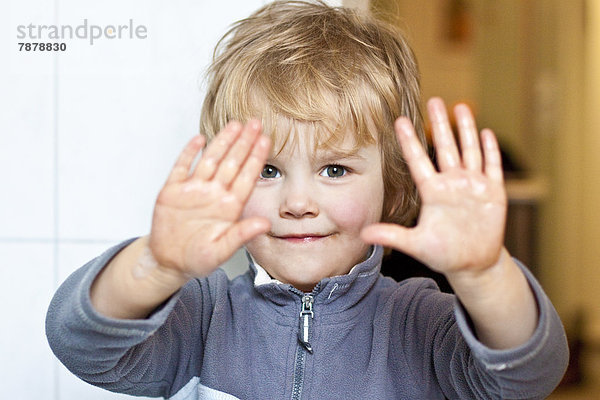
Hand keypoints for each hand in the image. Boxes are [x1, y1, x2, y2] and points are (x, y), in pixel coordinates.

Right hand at [149, 120, 270, 277]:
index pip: (246, 177)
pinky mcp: (172, 191)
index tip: (266, 140)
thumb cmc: (198, 258)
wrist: (168, 261)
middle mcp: (214, 194)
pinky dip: (189, 153)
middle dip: (244, 142)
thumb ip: (241, 235)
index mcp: (229, 207)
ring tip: (235, 125)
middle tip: (255, 122)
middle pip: (231, 163)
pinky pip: (182, 167)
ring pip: (210, 160)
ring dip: (222, 142)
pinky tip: (199, 139)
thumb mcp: (221, 251)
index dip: (256, 159)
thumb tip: (265, 224)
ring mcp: (194, 190)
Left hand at [362, 98, 506, 276]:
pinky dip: (490, 151)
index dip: (409, 142)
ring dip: (466, 129)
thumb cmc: (442, 253)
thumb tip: (364, 234)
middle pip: (446, 148)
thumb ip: (392, 236)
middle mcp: (452, 183)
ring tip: (460, 107)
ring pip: (469, 151)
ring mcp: (473, 186)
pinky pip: (492, 167)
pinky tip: (487, 133)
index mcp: (433, 192)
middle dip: (441, 124)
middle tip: (434, 100)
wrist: (473, 264)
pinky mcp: (493, 192)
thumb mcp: (415, 245)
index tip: (399, 121)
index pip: (418, 161)